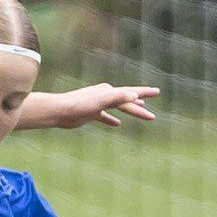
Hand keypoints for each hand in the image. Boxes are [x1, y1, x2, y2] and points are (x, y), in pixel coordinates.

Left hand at [45, 83, 159, 127]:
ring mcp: (97, 104)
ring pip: (118, 107)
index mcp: (109, 92)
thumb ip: (117, 97)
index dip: (144, 93)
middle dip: (140, 106)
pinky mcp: (90, 113)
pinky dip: (112, 119)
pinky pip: (105, 116)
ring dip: (129, 110)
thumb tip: (133, 95)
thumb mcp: (101, 101)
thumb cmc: (79, 105)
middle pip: (126, 101)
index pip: (131, 93)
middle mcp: (105, 95)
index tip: (157, 92)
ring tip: (141, 111)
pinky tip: (117, 124)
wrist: (59, 111)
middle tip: (152, 115)